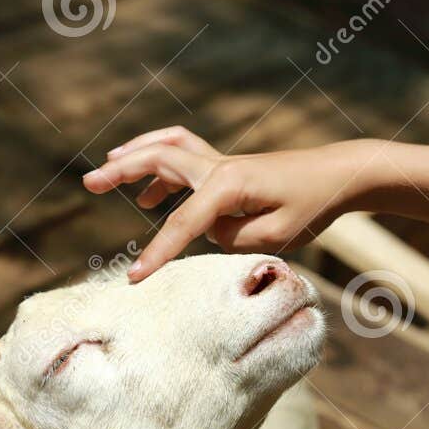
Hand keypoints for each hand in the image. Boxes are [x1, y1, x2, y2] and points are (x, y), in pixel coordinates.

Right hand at [82, 127, 374, 279]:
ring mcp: (223, 164)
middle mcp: (220, 167)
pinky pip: (184, 161)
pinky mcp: (229, 168)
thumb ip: (233, 238)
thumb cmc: (312, 205)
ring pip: (168, 149)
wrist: (339, 174)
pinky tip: (148, 198)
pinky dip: (160, 172)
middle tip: (88, 183)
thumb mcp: (276, 236)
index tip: (134, 279)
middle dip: (121, 171)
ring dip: (134, 159)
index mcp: (229, 184)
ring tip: (105, 173)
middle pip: (159, 159)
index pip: (183, 224)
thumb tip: (208, 231)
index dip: (157, 253)